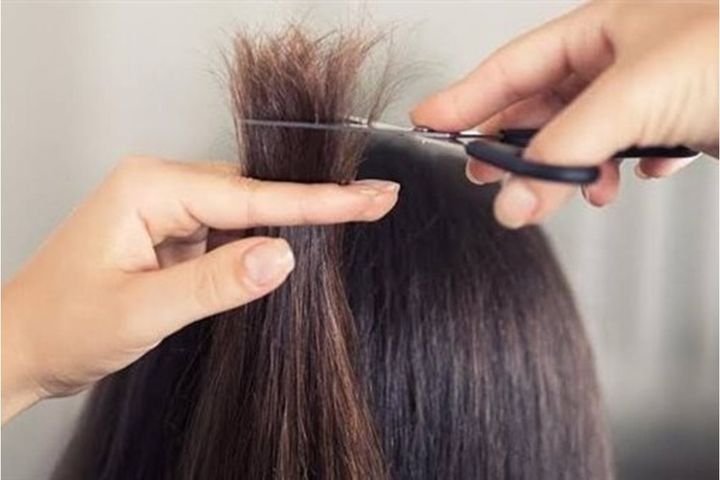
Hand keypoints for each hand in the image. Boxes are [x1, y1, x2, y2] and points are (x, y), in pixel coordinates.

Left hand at [1, 156, 398, 422]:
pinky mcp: (173, 232)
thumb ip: (215, 282)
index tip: (369, 197)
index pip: (251, 196)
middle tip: (377, 202)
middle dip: (316, 203)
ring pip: (247, 210)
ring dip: (293, 222)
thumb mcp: (141, 310)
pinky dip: (263, 241)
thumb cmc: (63, 324)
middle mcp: (161, 187)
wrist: (24, 347)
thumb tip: (284, 256)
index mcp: (149, 188)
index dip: (317, 201)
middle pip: (255, 193)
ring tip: (355, 215)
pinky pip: (230, 228)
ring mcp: (168, 209)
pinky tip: (295, 245)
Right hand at [412, 0, 717, 227]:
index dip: (466, 95)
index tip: (426, 121)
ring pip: (587, 137)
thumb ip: (565, 149)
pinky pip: (631, 152)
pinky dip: (624, 171)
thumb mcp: (634, 93)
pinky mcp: (680, 123)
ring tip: (576, 192)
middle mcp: (621, 58)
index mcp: (602, 29)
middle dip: (518, 145)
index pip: (513, 65)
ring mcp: (650, 92)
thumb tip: (512, 198)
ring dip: (575, 170)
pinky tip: (634, 176)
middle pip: (544, 107)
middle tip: (486, 175)